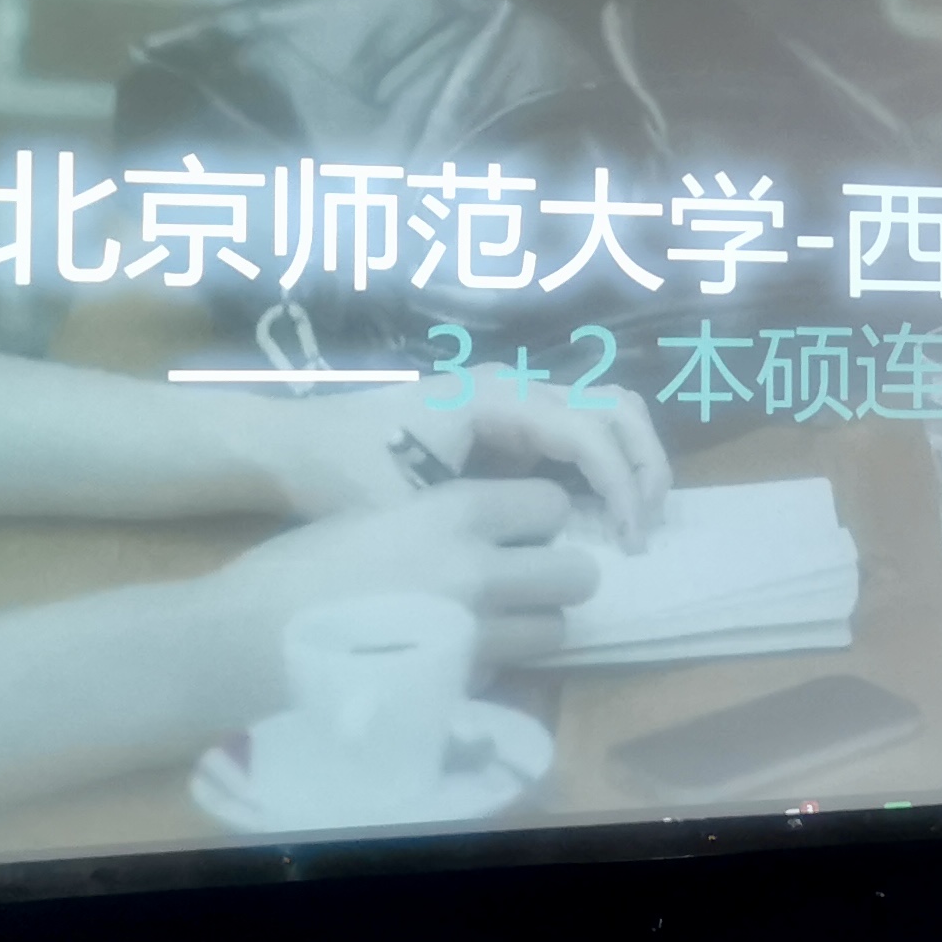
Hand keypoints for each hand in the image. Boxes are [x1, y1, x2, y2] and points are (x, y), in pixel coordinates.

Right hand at [210, 480, 596, 666]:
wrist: (248, 637)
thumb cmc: (300, 565)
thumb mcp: (379, 514)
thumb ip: (444, 522)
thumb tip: (491, 534)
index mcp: (455, 512)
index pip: (552, 504)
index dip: (542, 518)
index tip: (521, 529)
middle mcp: (480, 571)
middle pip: (578, 574)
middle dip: (559, 576)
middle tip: (525, 581)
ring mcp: (475, 635)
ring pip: (555, 632)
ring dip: (533, 626)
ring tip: (494, 623)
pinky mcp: (459, 686)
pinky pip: (507, 672)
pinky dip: (491, 665)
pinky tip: (450, 656)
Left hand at [242, 378, 672, 549]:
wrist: (293, 444)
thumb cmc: (342, 472)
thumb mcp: (407, 508)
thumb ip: (479, 526)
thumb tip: (548, 556)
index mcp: (495, 398)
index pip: (588, 434)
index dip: (620, 488)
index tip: (627, 544)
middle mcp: (513, 385)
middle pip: (615, 406)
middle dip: (644, 466)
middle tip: (648, 530)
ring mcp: (513, 396)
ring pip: (605, 410)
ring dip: (631, 460)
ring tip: (635, 521)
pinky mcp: (507, 417)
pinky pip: (578, 428)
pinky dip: (604, 463)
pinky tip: (600, 514)